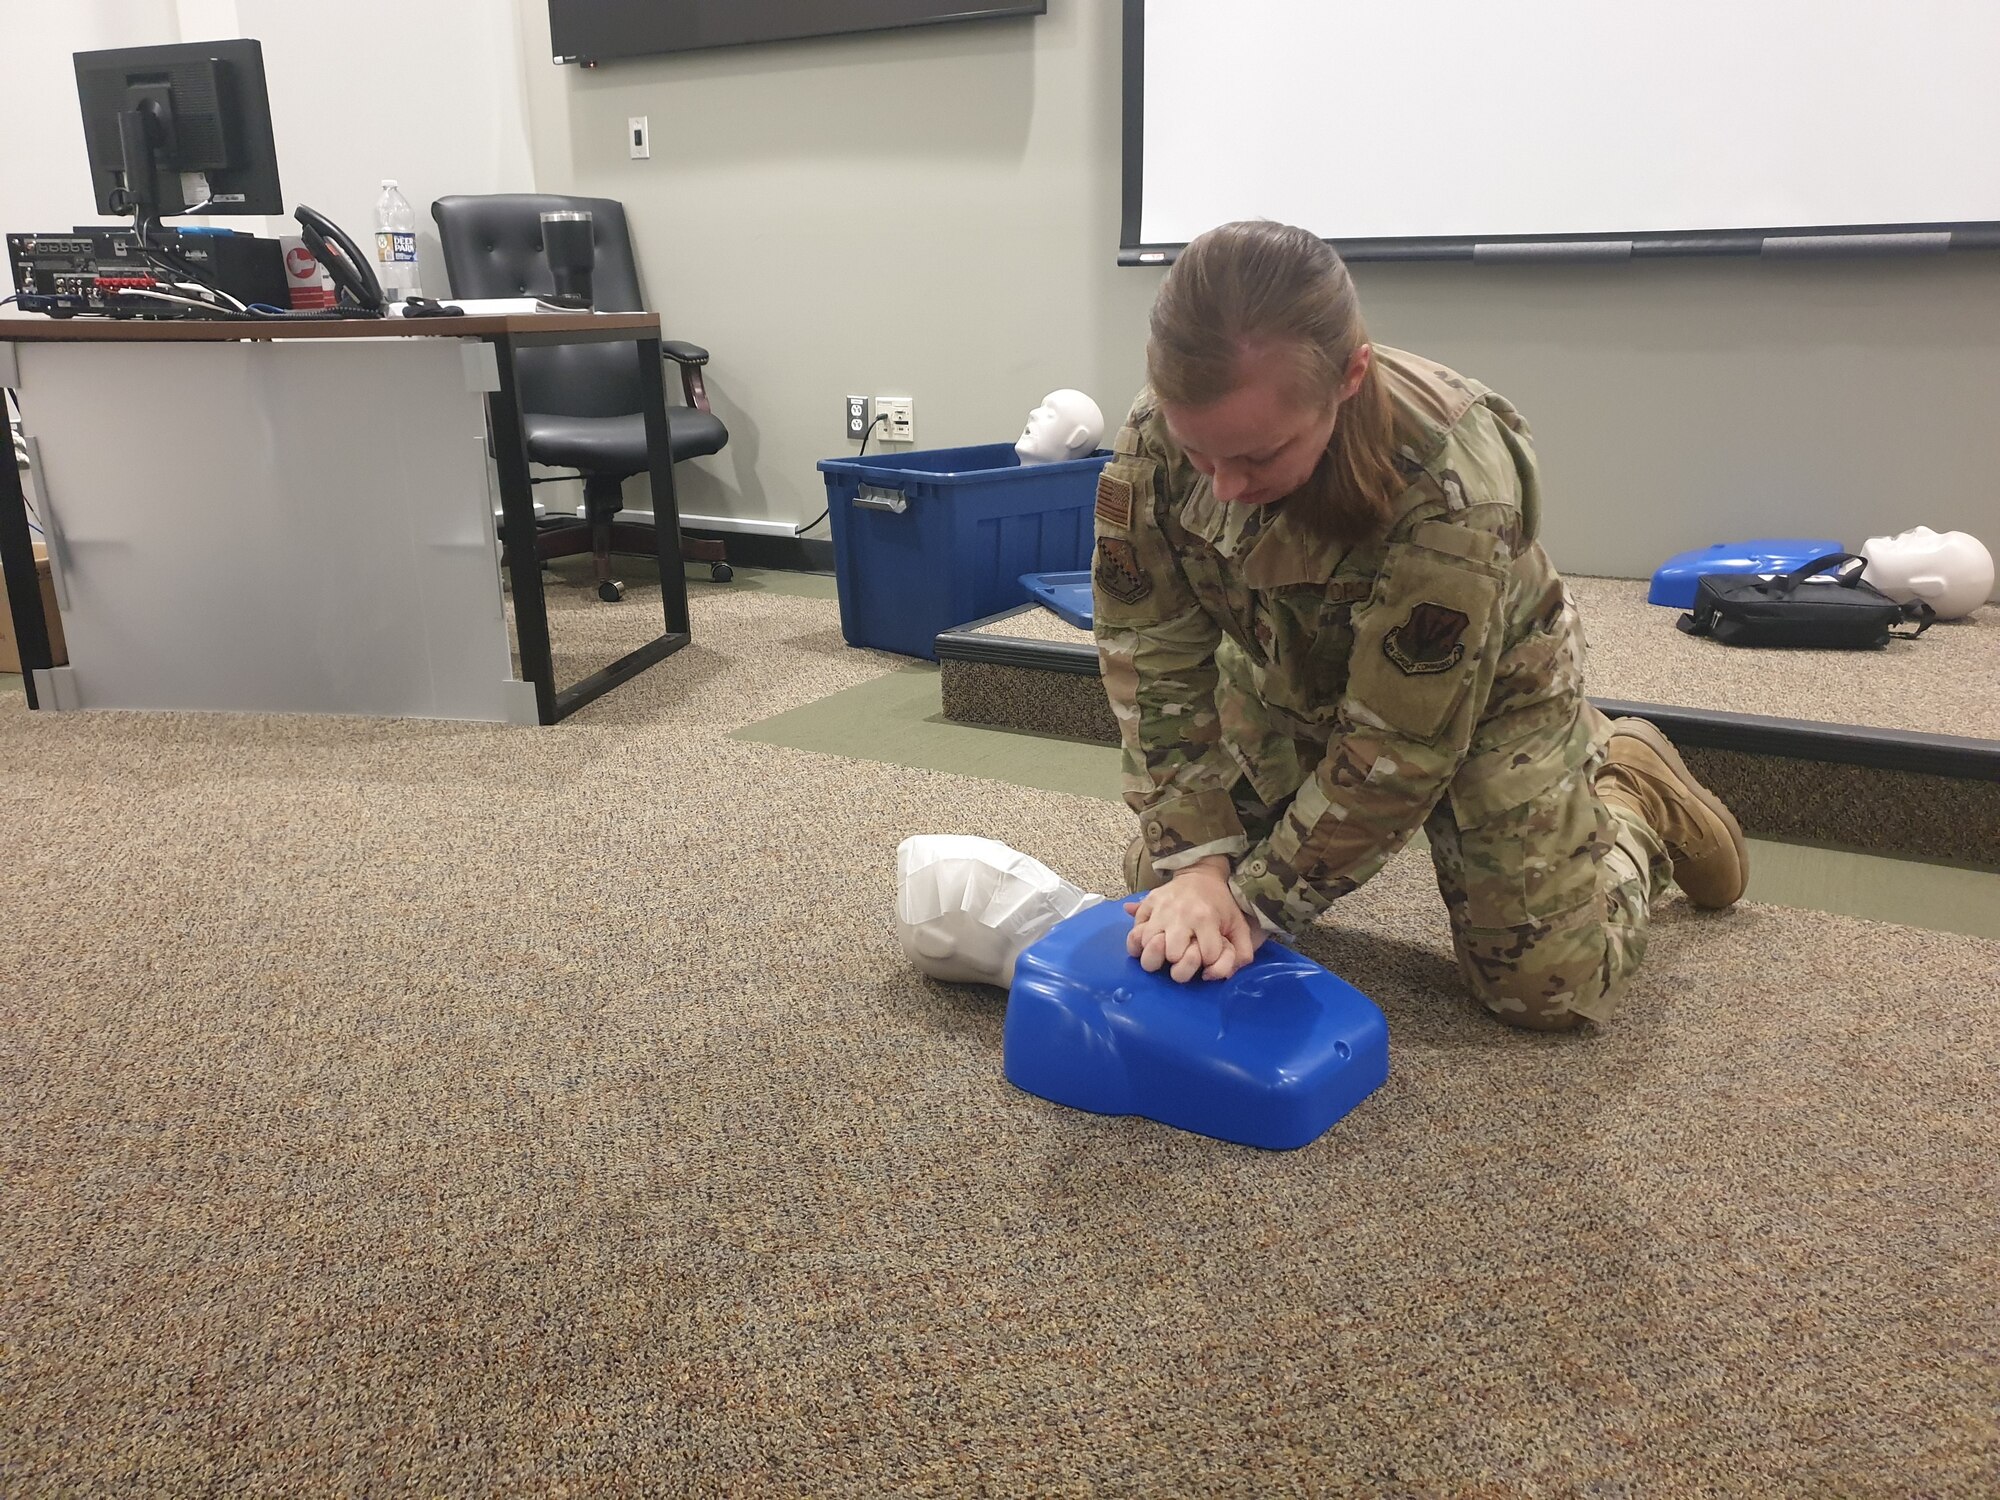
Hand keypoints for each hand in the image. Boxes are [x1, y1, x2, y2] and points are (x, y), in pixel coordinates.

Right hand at [1124, 855, 1266, 982]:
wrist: (1201, 875)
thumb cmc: (1221, 905)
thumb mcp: (1240, 926)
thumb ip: (1241, 954)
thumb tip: (1210, 975)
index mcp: (1206, 918)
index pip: (1206, 957)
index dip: (1210, 963)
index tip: (1210, 955)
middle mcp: (1180, 915)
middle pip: (1172, 956)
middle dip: (1181, 962)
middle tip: (1185, 955)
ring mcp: (1160, 910)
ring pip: (1149, 948)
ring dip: (1159, 956)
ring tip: (1167, 952)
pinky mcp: (1146, 906)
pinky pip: (1133, 936)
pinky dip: (1138, 946)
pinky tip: (1149, 947)